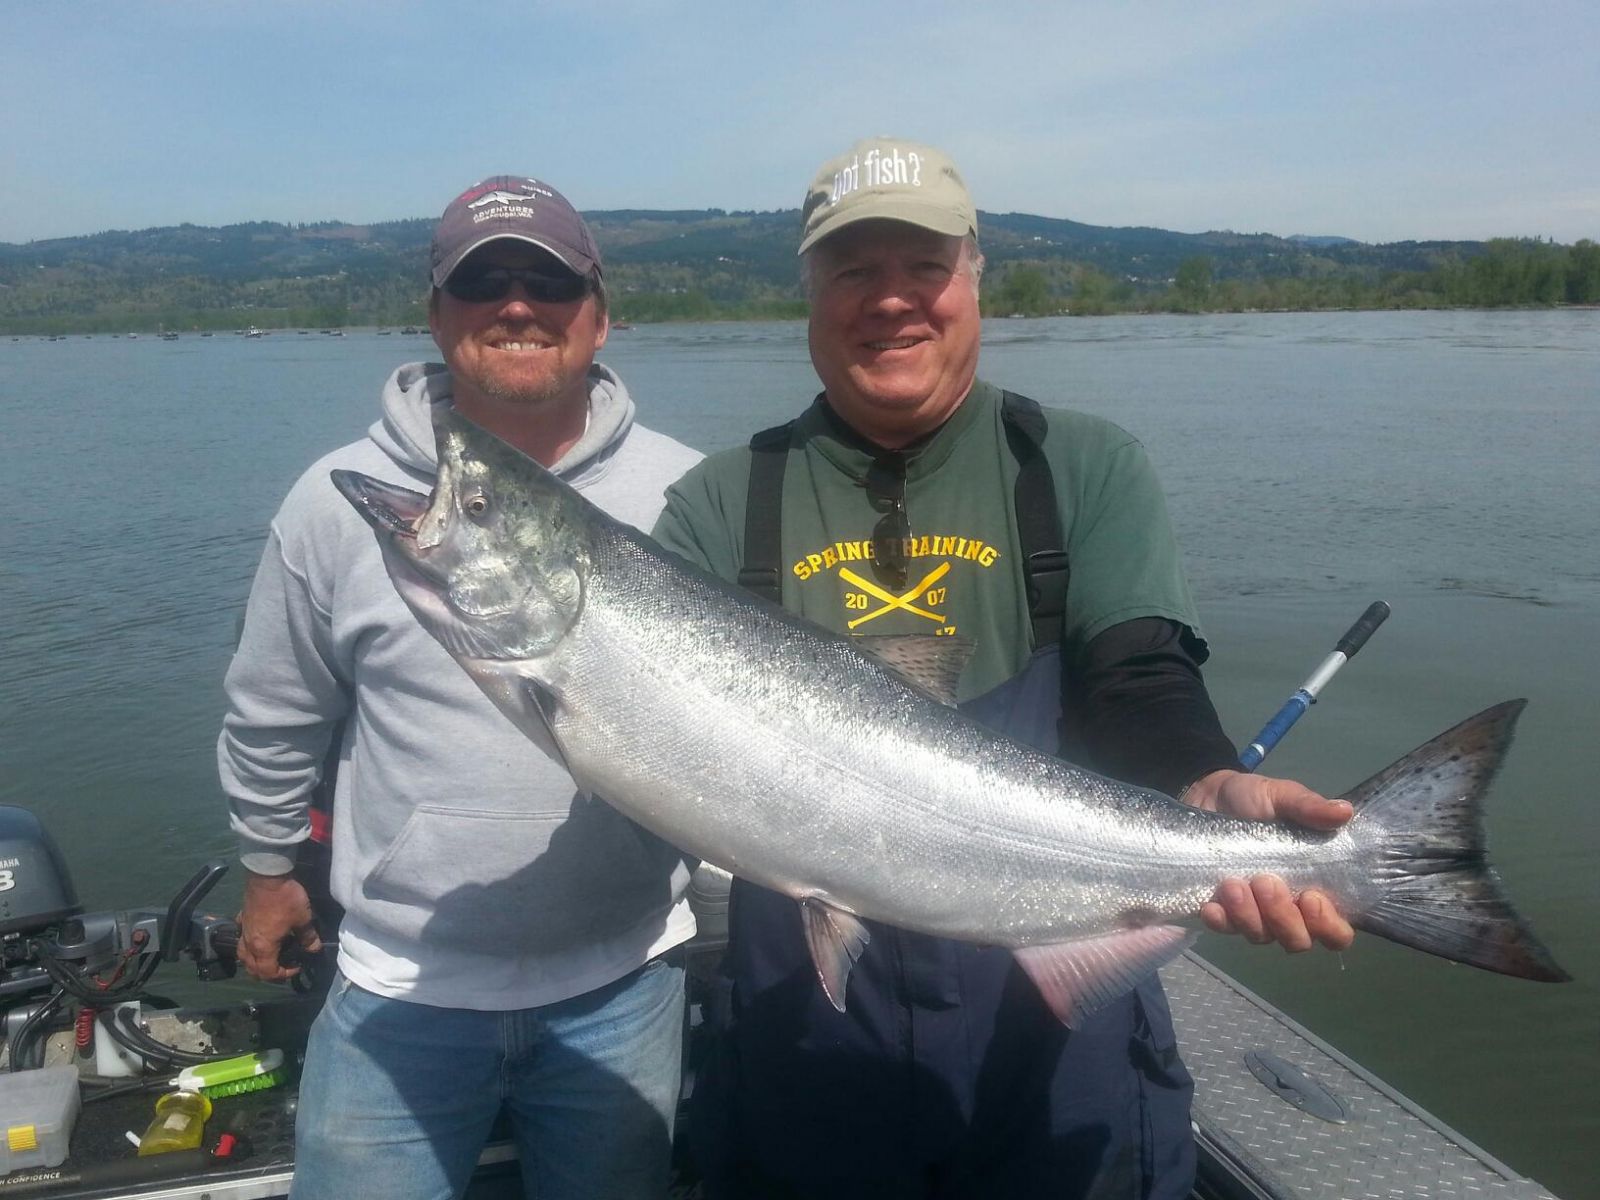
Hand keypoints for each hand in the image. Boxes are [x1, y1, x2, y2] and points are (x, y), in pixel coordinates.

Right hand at [236, 870, 321, 981]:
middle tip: (283, 966)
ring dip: (254, 961)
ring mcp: (243, 930)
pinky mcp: (242, 918)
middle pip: (252, 968)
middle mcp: (249, 943)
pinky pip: (241, 937)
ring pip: (243, 955)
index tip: (297, 966)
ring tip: (269, 957)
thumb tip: (314, 949)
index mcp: (263, 947)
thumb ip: (308, 937)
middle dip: (267, 973)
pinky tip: (259, 936)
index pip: (268, 972)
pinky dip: (248, 943)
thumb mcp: (303, 919)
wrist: (267, 876)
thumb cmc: (286, 900)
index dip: (283, 974)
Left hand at [1182, 769, 1355, 952]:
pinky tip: (1211, 906)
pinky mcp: (1223, 910)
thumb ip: (1309, 807)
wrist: (1207, 796)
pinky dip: (1220, 921)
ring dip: (1249, 916)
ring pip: (1260, 936)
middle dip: (1283, 918)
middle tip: (1265, 881)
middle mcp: (1289, 908)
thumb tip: (1344, 811)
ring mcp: (1254, 913)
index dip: (1329, 925)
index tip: (1312, 897)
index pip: (1336, 930)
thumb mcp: (1281, 796)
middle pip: (1297, 940)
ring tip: (1232, 883)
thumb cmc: (1253, 800)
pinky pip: (1224, 929)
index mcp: (1315, 887)